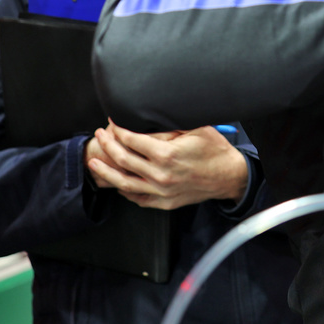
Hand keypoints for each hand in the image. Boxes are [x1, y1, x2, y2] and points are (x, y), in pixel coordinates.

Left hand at [85, 122, 248, 209]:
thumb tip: (144, 122)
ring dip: (106, 171)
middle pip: (123, 159)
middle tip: (100, 136)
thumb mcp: (194, 129)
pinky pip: (137, 198)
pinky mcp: (164, 202)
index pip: (131, 140)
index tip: (112, 123)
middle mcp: (160, 175)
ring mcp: (161, 191)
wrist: (229, 176)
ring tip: (94, 162)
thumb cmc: (215, 150)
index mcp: (167, 154)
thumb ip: (167, 127)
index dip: (118, 130)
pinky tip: (117, 183)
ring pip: (124, 182)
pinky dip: (124, 190)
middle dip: (107, 145)